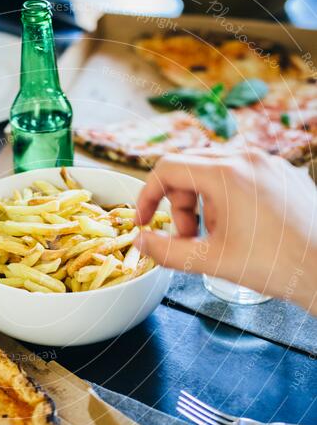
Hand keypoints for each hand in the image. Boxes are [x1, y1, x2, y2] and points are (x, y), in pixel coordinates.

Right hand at [135, 150, 316, 314]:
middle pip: (191, 168)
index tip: (145, 220)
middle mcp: (247, 159)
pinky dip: (230, 199)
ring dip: (205, 203)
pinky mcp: (284, 173)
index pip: (167, 168)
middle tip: (188, 237)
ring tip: (220, 236)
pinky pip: (244, 177)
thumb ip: (166, 251)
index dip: (147, 195)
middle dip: (179, 203)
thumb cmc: (275, 265)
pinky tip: (244, 230)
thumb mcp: (211, 261)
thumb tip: (140, 242)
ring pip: (217, 172)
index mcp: (226, 174)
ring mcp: (269, 163)